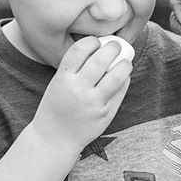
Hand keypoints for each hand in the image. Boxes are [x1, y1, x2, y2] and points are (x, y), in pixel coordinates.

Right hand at [31, 37, 131, 153]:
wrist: (54, 139)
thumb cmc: (57, 106)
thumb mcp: (58, 84)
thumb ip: (75, 68)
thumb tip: (100, 48)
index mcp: (62, 79)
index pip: (79, 50)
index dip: (91, 41)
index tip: (96, 41)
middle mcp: (78, 90)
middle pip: (100, 60)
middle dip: (112, 47)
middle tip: (116, 45)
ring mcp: (93, 103)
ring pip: (116, 76)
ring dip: (124, 64)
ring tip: (126, 61)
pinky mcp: (106, 114)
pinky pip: (120, 91)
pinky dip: (124, 81)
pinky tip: (123, 77)